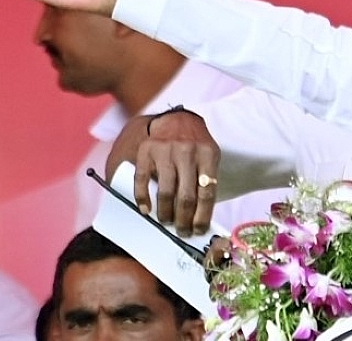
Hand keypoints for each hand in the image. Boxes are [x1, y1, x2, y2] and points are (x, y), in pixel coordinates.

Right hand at [107, 109, 220, 235]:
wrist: (178, 120)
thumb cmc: (196, 146)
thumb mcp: (209, 157)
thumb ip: (206, 182)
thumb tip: (200, 218)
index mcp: (208, 155)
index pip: (207, 193)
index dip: (202, 216)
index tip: (199, 230)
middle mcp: (187, 151)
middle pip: (186, 196)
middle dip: (183, 220)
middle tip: (182, 231)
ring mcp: (166, 150)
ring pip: (166, 191)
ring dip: (165, 213)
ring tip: (167, 221)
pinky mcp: (147, 150)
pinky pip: (142, 180)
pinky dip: (143, 199)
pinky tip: (146, 210)